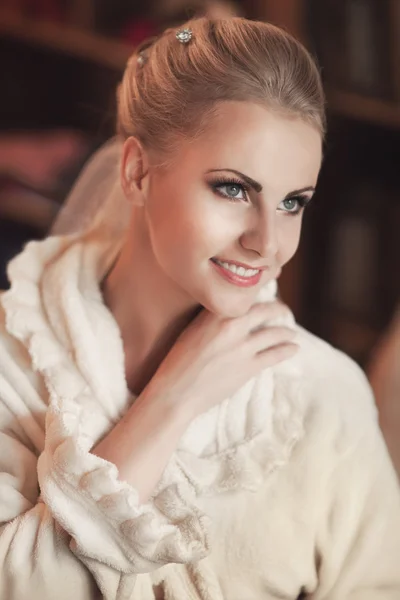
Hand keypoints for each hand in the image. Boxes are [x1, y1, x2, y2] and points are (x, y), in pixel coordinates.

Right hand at [145, 301, 298, 420]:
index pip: (244, 295)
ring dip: (285, 332)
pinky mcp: (249, 366)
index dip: (258, 289)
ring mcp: (243, 346)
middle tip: (282, 309)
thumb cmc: (176, 361)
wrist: (176, 392)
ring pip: (273, 333)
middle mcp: (232, 324)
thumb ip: (211, 318)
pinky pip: (275, 354)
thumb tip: (228, 311)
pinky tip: (293, 348)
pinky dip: (286, 350)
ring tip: (291, 332)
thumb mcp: (190, 329)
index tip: (267, 285)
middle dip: (276, 309)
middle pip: (263, 311)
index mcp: (215, 312)